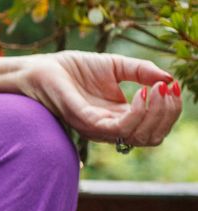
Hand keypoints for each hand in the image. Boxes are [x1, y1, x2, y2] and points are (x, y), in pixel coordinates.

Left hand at [16, 51, 182, 147]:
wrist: (43, 68)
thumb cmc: (76, 69)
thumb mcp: (117, 66)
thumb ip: (142, 72)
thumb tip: (168, 79)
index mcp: (119, 117)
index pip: (154, 128)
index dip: (170, 111)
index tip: (172, 87)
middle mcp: (109, 127)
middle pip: (151, 137)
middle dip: (167, 114)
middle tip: (167, 89)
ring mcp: (96, 127)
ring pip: (138, 136)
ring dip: (155, 113)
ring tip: (157, 89)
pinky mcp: (84, 120)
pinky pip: (116, 127)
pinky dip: (136, 111)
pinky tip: (141, 92)